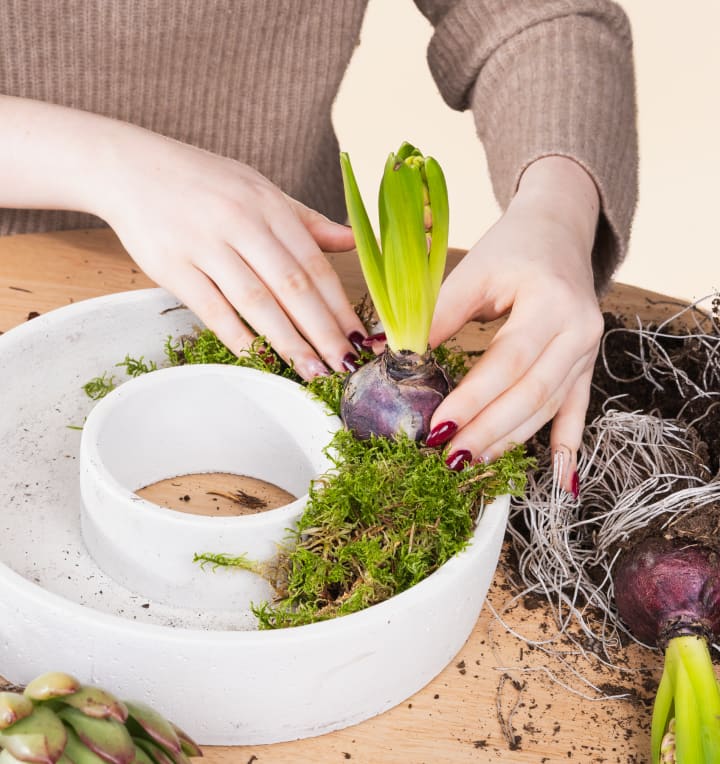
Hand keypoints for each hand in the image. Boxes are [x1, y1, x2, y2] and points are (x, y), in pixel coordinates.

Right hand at [98, 130, 364, 379]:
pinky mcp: (172, 267)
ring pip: (255, 302)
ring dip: (288, 342)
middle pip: (292, 287)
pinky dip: (239, 337)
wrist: (130, 167)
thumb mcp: (259, 189)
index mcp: (268, 205)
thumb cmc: (203, 182)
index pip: (314, 264)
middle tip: (346, 367)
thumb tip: (351, 240)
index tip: (360, 339)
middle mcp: (240, 223)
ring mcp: (205, 245)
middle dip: (323, 332)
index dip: (340, 305)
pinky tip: (262, 360)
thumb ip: (305, 220)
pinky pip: (212, 310)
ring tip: (313, 372)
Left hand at [427, 157, 602, 493]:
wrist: (560, 230)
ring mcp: (588, 352)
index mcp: (550, 301)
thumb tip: (396, 356)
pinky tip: (561, 480)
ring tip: (471, 462)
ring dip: (510, 441)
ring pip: (549, 408)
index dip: (473, 399)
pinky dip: (567, 446)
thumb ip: (439, 314)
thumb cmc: (513, 247)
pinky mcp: (587, 366)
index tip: (437, 426)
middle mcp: (578, 330)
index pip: (508, 361)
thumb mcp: (475, 269)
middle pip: (532, 394)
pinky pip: (577, 411)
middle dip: (488, 431)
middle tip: (449, 457)